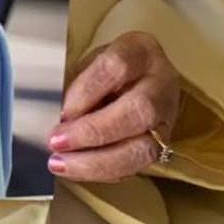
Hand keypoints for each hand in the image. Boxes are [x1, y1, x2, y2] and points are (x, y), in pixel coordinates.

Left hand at [46, 31, 179, 181]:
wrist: (138, 79)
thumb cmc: (108, 69)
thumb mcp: (90, 63)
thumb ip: (76, 86)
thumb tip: (56, 117)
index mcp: (140, 50)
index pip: (116, 67)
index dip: (86, 92)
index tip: (61, 111)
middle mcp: (161, 83)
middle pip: (137, 110)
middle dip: (93, 132)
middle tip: (58, 141)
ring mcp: (167, 117)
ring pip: (143, 147)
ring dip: (97, 161)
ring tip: (63, 163)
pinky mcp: (163, 146)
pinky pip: (136, 166)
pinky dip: (103, 172)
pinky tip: (78, 170)